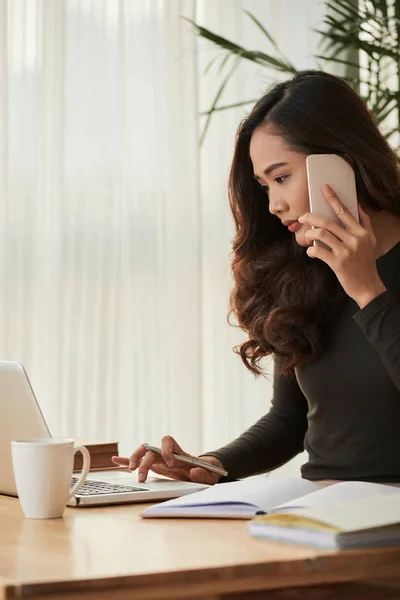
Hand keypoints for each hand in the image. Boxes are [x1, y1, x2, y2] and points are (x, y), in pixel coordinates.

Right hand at [112, 435, 223, 484]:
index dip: (167, 450)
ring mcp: (158, 459)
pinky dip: (126, 461)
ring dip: (134, 460)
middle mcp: (166, 453)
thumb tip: (195, 470)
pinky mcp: (153, 467)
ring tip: (130, 471)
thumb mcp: (210, 474)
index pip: (168, 441)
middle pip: (150, 449)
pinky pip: (138, 462)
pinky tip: (115, 460)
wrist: (203, 473)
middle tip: (141, 475)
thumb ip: (204, 473)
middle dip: (144, 460)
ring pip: (142, 454)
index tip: (171, 463)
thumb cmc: (206, 472)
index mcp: (178, 451)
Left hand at [298, 184, 385, 308]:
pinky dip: (311, 250)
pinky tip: (312, 252)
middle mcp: (354, 239)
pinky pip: (318, 251)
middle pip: (327, 222)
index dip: (333, 198)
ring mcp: (345, 251)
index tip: (324, 188)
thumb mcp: (371, 241)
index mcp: (361, 232)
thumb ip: (365, 224)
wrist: (368, 286)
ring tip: (307, 237)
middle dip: (311, 217)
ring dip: (309, 234)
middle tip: (303, 218)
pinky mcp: (337, 263)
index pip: (345, 211)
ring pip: (321, 234)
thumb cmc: (366, 263)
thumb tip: (358, 207)